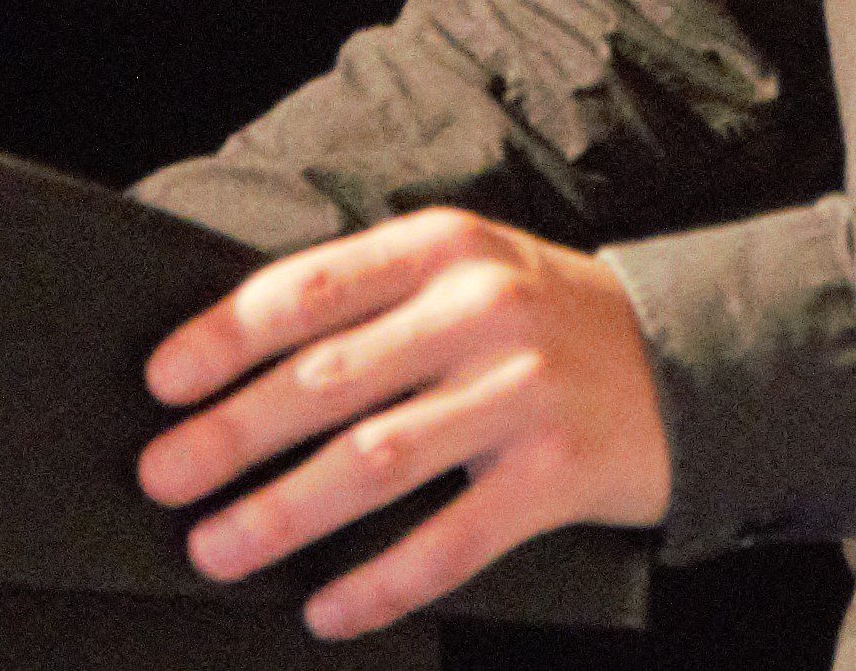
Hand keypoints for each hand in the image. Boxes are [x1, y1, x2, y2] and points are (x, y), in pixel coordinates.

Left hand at [135, 209, 673, 638]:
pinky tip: (326, 607)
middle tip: (163, 477)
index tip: (163, 381)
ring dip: (283, 512)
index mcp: (443, 248)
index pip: (309, 289)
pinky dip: (379, 582)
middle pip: (328, 380)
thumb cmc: (544, 319)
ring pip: (376, 463)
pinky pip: (450, 541)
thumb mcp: (467, 270)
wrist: (692, 359)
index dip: (225, 337)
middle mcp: (481, 310)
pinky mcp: (557, 474)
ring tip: (217, 546)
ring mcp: (522, 393)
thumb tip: (242, 369)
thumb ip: (374, 302)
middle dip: (231, 435)